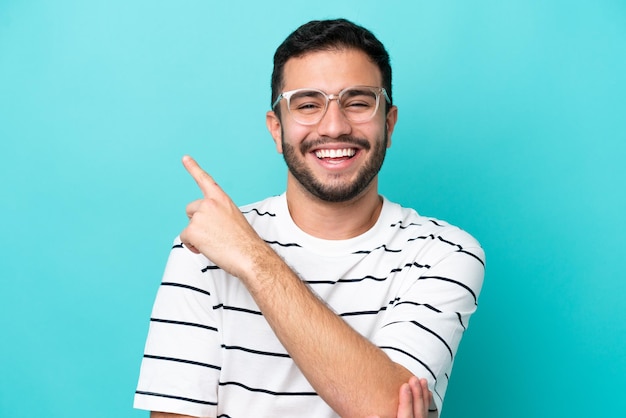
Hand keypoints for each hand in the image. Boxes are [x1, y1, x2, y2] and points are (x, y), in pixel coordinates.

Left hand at [179, 155, 266, 277]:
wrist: (250, 255)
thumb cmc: (245, 242)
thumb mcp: (234, 218)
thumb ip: (218, 214)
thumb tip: (206, 225)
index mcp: (221, 199)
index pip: (205, 180)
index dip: (193, 168)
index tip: (184, 158)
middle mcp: (209, 203)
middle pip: (190, 210)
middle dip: (196, 222)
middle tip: (214, 234)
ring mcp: (199, 215)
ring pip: (189, 227)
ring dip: (197, 237)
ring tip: (216, 243)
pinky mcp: (192, 229)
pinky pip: (185, 239)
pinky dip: (193, 246)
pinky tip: (208, 248)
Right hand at [367, 377, 431, 417]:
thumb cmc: (380, 416)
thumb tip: (373, 415)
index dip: (406, 402)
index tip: (405, 386)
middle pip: (417, 415)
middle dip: (417, 396)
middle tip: (413, 379)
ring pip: (423, 414)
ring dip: (423, 396)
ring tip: (421, 381)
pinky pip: (424, 414)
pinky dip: (426, 402)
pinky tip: (426, 392)